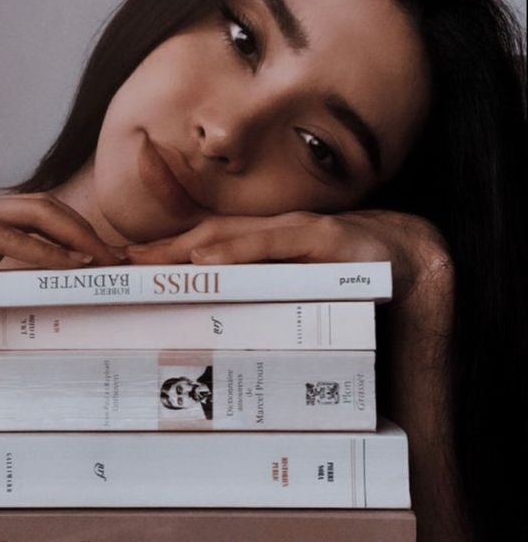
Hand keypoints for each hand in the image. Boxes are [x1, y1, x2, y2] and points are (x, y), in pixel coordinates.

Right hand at [0, 190, 124, 366]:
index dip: (75, 233)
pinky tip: (71, 267)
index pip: (35, 215)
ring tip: (104, 263)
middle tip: (117, 259)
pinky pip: (9, 236)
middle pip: (41, 207)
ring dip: (75, 238)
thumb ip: (2, 271)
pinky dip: (44, 252)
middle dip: (84, 232)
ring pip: (32, 214)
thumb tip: (51, 274)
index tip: (106, 258)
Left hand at [127, 209, 452, 303]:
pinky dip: (242, 251)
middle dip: (165, 251)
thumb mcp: (304, 284)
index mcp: (270, 242)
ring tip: (151, 264)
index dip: (168, 252)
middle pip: (211, 237)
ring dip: (190, 249)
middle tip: (122, 266)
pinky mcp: (328, 239)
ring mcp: (302, 231)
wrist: (419, 258)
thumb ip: (268, 287)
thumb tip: (227, 310)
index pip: (209, 243)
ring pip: (236, 238)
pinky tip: (210, 262)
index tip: (127, 266)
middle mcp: (279, 230)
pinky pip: (278, 245)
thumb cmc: (357, 271)